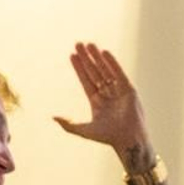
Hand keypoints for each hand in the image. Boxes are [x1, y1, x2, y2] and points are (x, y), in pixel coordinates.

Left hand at [54, 43, 152, 168]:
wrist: (128, 140)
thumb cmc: (108, 137)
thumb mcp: (84, 130)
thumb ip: (69, 124)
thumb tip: (54, 118)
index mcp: (97, 102)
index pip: (86, 80)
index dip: (79, 68)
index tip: (72, 55)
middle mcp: (108, 95)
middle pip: (95, 72)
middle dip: (86, 58)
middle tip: (78, 44)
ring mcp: (119, 92)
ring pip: (106, 70)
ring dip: (97, 58)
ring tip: (89, 44)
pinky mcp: (130, 91)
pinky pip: (120, 73)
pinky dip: (113, 63)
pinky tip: (104, 52)